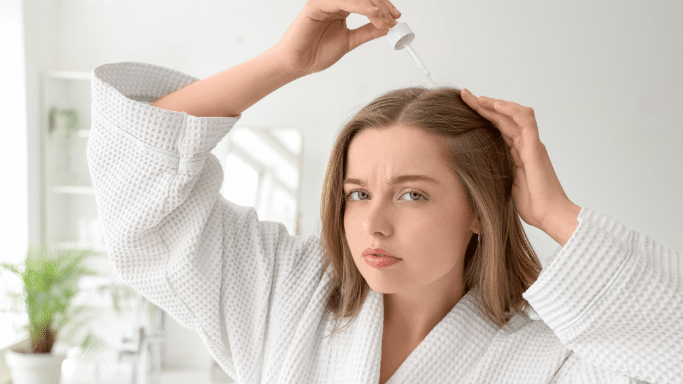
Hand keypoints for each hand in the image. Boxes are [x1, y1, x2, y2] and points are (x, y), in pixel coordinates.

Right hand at [273, 0, 400, 76]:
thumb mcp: (349, 41)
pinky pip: (344, 1)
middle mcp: (335, 2)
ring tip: (385, 20)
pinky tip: (374, 14)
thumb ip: (367, 32)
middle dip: (383, 5)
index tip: (396, 18)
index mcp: (341, 8)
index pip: (367, 0)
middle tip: (393, 19)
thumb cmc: (316, 53)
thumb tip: (387, 27)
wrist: (298, 64)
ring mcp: (326, 1)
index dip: (384, 6)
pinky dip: (362, 6)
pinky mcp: (317, 5)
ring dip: (375, 6)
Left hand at [460, 89, 578, 235]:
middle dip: (483, 105)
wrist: (549, 215)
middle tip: (464, 95)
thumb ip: (494, 174)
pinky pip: (525, 121)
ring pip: (514, 114)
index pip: (498, 128)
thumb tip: (470, 174)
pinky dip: (511, 110)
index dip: (482, 116)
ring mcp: (531, 144)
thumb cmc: (531, 206)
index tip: (463, 108)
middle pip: (503, 117)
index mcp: (516, 153)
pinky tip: (496, 105)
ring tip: (478, 98)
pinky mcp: (535, 147)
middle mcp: (525, 145)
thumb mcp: (503, 186)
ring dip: (496, 103)